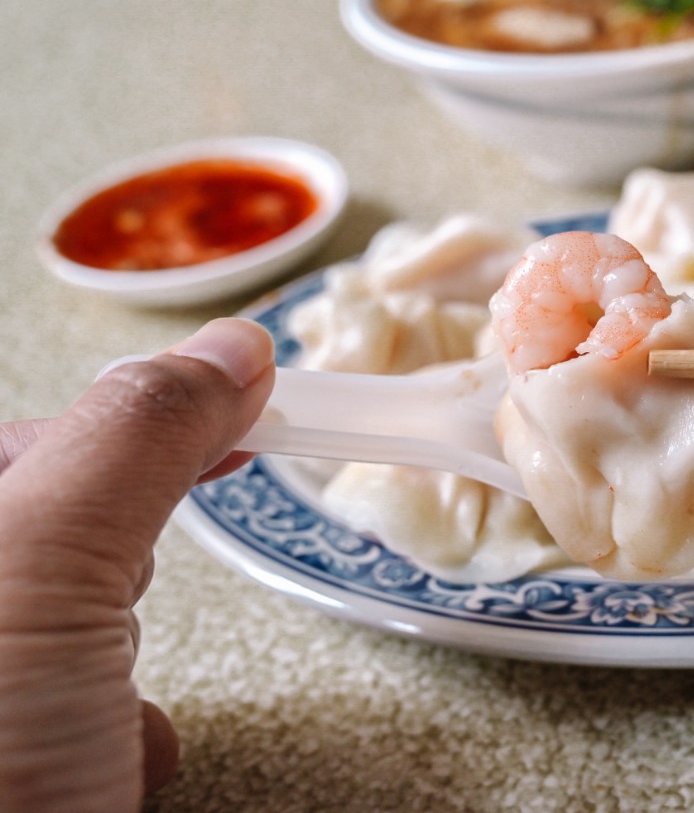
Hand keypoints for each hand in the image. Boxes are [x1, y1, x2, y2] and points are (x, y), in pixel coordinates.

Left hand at [0, 318, 274, 811]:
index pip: (23, 435)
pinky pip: (77, 709)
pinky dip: (120, 731)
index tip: (245, 403)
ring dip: (116, 651)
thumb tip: (229, 350)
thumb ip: (130, 439)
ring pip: (69, 618)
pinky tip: (114, 769)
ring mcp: (1, 685)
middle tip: (146, 568)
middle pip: (46, 521)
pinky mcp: (30, 753)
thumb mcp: (38, 567)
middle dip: (112, 549)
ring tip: (104, 705)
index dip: (133, 411)